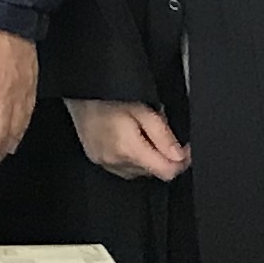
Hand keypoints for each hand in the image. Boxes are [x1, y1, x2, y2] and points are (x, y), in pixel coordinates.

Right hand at [69, 98, 190, 182]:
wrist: (78, 91)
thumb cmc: (107, 95)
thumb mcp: (142, 108)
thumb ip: (162, 134)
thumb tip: (179, 156)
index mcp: (129, 149)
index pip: (166, 171)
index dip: (181, 161)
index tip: (185, 149)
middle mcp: (117, 161)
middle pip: (154, 171)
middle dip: (164, 154)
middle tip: (160, 130)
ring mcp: (106, 163)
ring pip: (140, 171)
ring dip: (148, 156)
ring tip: (141, 131)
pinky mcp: (98, 160)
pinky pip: (124, 168)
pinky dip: (133, 157)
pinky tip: (128, 138)